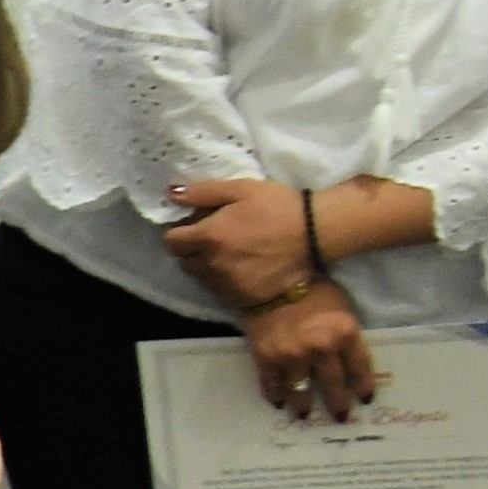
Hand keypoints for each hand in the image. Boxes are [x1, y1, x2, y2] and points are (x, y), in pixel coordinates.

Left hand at [163, 177, 321, 313]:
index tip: (192, 226)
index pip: (172, 242)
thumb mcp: (241, 189)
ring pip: (201, 278)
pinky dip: (223, 280)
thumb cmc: (278, 206)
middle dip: (190, 249)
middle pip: (184, 261)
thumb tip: (172, 193)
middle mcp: (213, 265)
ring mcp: (228, 285)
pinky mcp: (244, 299)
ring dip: (205, 266)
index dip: (178, 232)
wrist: (315, 234)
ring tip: (228, 252)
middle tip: (211, 237)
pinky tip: (240, 267)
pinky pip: (220, 291)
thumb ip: (202, 192)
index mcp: (209, 237)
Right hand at [243, 283, 376, 421]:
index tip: (364, 400)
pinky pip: (272, 385)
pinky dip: (275, 395)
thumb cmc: (310, 286)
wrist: (268, 279)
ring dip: (304, 406)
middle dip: (338, 405)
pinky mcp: (267, 358)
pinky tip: (278, 403)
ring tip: (305, 416)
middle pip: (333, 386)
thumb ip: (345, 331)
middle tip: (341, 417)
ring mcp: (293, 357)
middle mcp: (322, 351)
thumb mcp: (340, 304)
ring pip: (302, 392)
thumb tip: (346, 353)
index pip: (360, 370)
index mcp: (345, 335)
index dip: (363, 388)